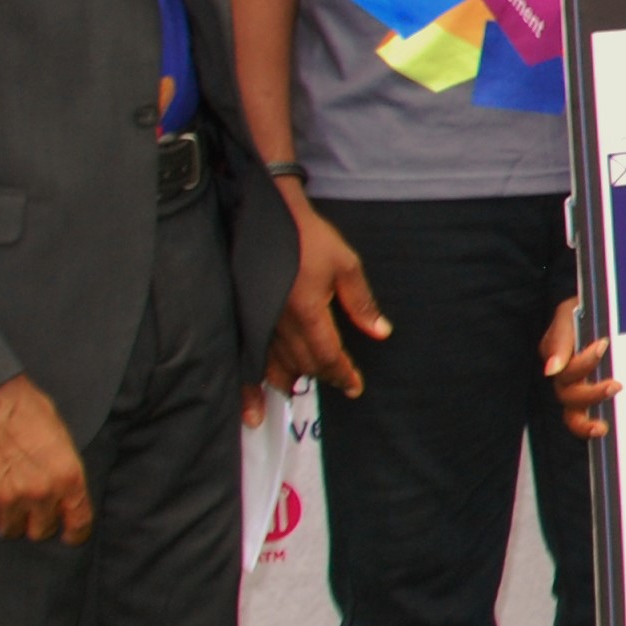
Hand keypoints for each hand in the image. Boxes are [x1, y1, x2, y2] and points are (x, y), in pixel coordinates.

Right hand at [0, 374, 91, 542]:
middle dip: (37, 521)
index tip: (68, 534)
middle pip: (41, 531)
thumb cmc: (28, 411)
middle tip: (28, 505)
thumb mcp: (62, 439)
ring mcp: (8, 497)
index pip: (79, 524)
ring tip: (5, 497)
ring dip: (8, 519)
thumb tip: (67, 498)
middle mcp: (41, 492)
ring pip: (10, 531)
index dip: (74, 532)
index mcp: (68, 477)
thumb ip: (65, 472)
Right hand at [265, 183, 376, 402]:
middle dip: (324, 375)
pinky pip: (247, 360)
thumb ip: (361, 302)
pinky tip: (253, 408)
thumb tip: (381, 332)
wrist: (269, 216)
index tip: (355, 387)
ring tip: (306, 385)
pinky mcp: (244, 318)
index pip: (328, 356)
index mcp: (307, 311)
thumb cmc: (310, 237)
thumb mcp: (346, 265)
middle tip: (340, 380)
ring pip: (277, 365)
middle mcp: (279, 324)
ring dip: (295, 378)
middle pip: (304, 364)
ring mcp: (258, 323)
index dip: (343, 374)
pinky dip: (251, 387)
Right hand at [541, 297, 619, 439]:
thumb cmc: (580, 312)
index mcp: (557, 358)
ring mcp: (576, 390)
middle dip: (592, 394)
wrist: (594, 311)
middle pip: (570, 397)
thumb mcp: (568, 316)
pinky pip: (584, 418)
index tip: (603, 344)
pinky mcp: (590, 396)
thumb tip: (551, 370)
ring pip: (573, 414)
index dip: (584, 361)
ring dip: (585, 423)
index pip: (567, 370)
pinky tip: (603, 429)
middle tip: (616, 385)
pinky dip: (589, 427)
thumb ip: (559, 341)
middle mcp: (564, 378)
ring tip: (602, 426)